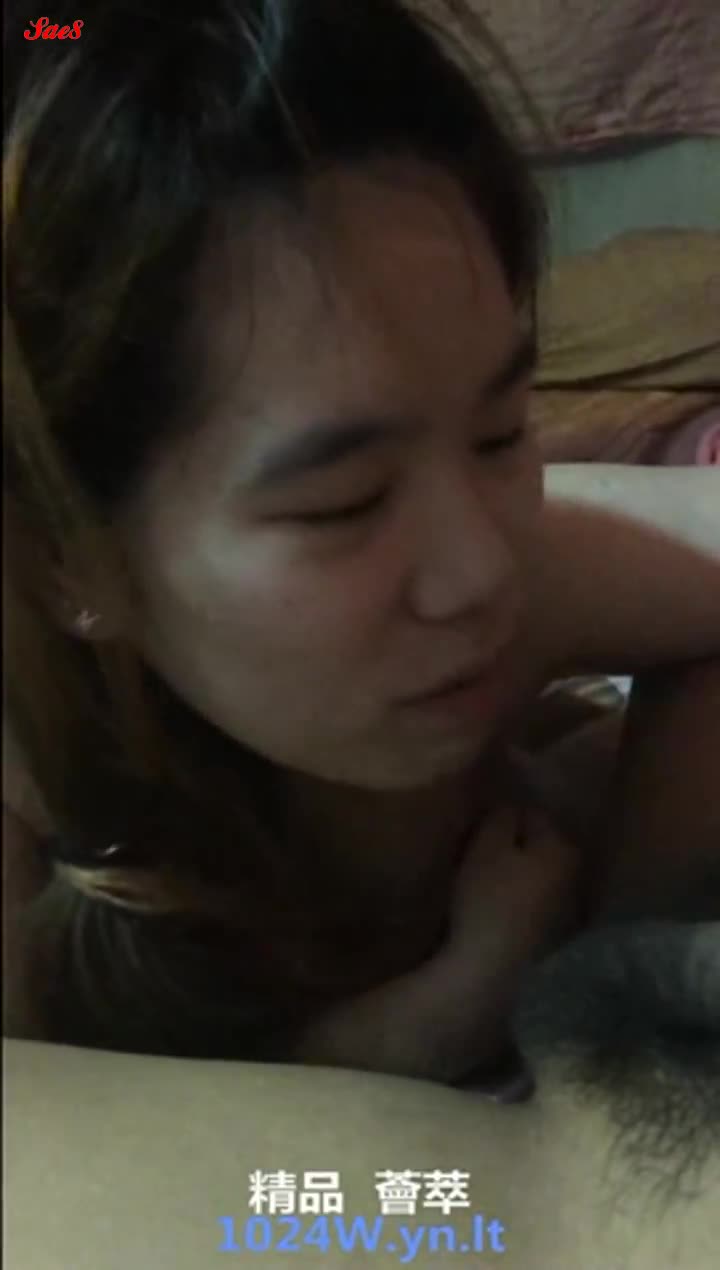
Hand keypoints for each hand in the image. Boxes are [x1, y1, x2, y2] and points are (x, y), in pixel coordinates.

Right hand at [446, 802, 582, 983]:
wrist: (491, 969)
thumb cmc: (488, 898)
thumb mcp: (486, 845)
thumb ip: (501, 817)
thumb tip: (511, 805)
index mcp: (562, 847)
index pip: (532, 814)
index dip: (502, 816)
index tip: (479, 827)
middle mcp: (575, 874)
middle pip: (539, 845)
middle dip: (515, 844)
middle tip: (480, 851)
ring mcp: (568, 907)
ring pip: (539, 874)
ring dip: (518, 872)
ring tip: (486, 880)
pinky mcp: (555, 934)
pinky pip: (535, 901)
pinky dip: (520, 899)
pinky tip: (498, 908)